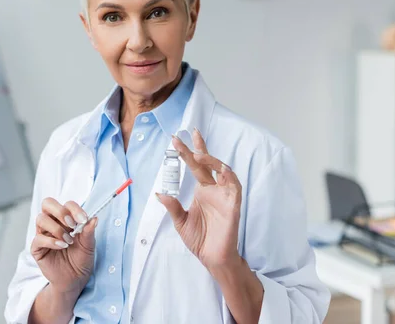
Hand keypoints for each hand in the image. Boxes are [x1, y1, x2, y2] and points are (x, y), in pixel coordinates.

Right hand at [31, 198, 96, 294]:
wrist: (75, 280)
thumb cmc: (82, 260)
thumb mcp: (89, 245)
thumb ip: (89, 231)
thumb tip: (94, 218)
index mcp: (66, 219)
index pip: (66, 204)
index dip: (74, 209)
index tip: (83, 219)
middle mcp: (53, 223)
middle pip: (47, 203)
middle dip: (60, 211)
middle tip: (71, 224)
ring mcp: (43, 234)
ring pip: (41, 219)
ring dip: (57, 229)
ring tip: (68, 241)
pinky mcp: (37, 248)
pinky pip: (38, 238)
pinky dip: (51, 241)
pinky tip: (62, 247)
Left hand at [157, 129, 242, 271]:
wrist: (212, 258)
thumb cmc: (200, 239)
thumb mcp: (180, 221)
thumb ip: (172, 206)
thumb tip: (160, 193)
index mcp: (202, 190)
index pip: (196, 166)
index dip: (189, 151)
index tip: (176, 138)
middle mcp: (214, 189)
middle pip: (209, 163)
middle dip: (199, 148)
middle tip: (188, 135)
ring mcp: (225, 196)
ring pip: (224, 171)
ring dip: (213, 161)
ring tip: (200, 155)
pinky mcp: (233, 205)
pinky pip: (234, 188)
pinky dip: (230, 178)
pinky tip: (222, 170)